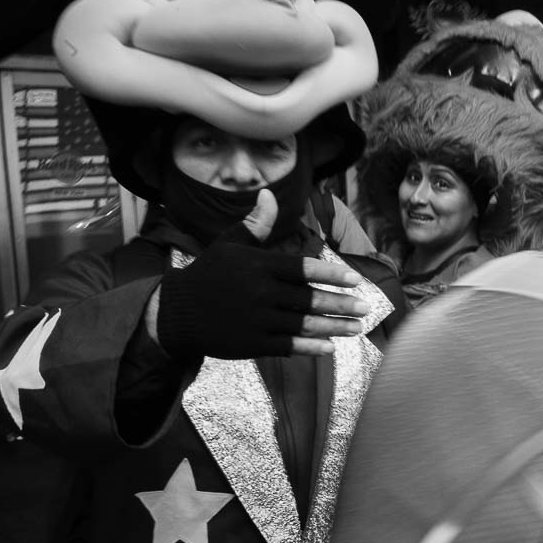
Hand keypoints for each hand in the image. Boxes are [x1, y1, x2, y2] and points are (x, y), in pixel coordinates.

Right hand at [153, 189, 370, 358]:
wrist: (176, 312)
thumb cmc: (207, 273)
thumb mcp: (229, 243)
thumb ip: (255, 224)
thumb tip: (269, 194)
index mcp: (258, 266)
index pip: (302, 269)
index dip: (331, 273)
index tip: (355, 278)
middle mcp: (259, 293)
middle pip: (308, 299)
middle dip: (340, 304)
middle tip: (366, 307)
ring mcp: (256, 320)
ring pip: (302, 324)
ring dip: (333, 327)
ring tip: (357, 328)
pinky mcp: (251, 344)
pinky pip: (287, 346)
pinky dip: (310, 348)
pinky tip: (330, 348)